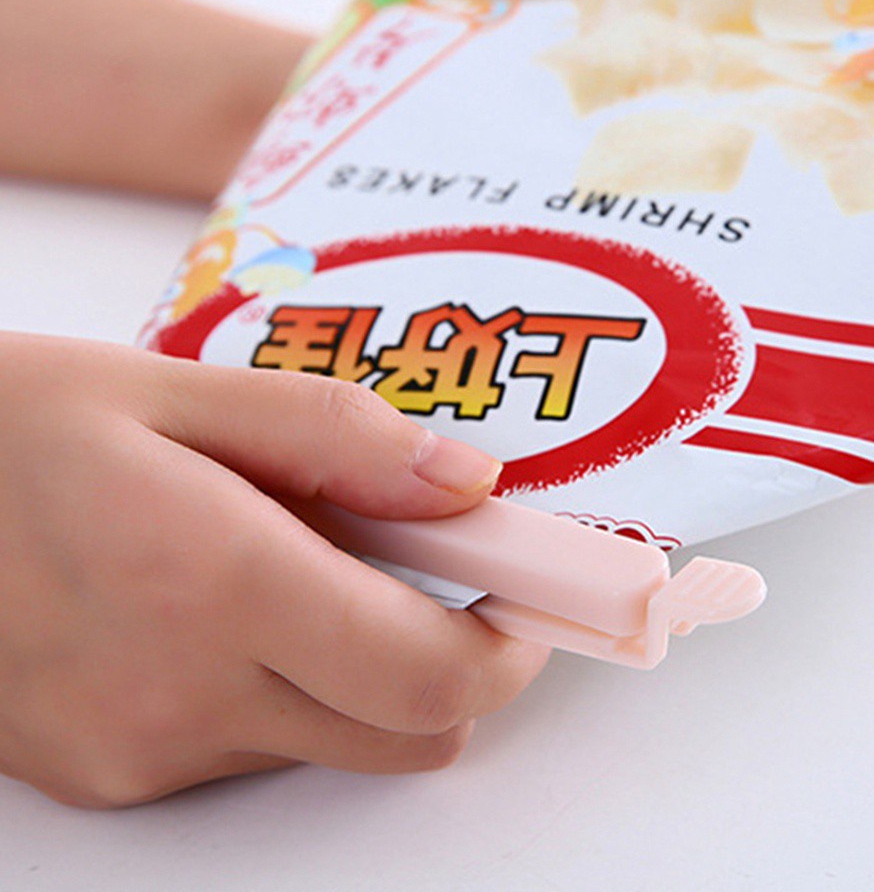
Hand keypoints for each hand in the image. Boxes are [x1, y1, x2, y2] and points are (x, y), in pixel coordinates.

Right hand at [0, 332, 548, 808]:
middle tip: (432, 568)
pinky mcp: (109, 774)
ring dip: (366, 668)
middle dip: (456, 660)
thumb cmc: (20, 425)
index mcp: (213, 580)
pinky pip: (254, 748)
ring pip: (338, 742)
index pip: (430, 673)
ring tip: (306, 568)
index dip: (511, 642)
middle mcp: (183, 694)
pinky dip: (283, 686)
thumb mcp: (178, 391)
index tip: (530, 589)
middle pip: (410, 732)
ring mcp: (142, 751)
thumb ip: (338, 437)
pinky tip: (227, 609)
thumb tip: (469, 484)